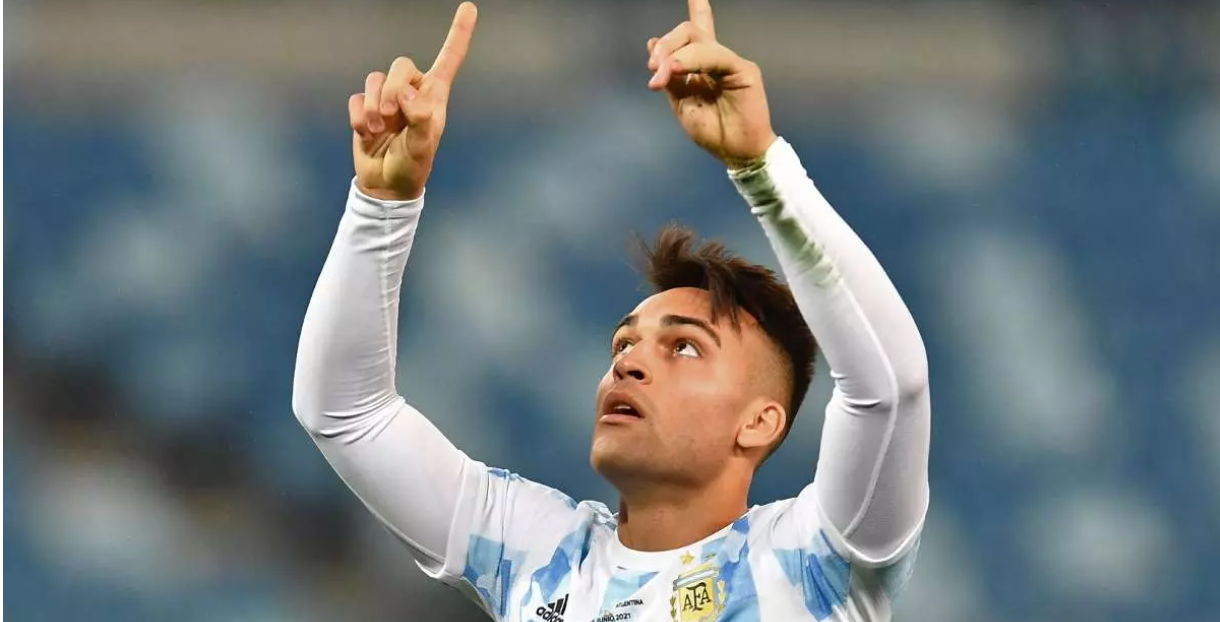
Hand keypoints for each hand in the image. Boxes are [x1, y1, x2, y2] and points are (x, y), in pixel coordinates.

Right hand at [350, 2, 477, 200]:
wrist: (386, 183)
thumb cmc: (412, 165)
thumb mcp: (423, 147)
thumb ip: (421, 119)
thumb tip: (406, 94)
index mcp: (435, 95)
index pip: (449, 58)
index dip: (459, 33)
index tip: (470, 7)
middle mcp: (412, 90)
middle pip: (401, 65)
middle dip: (393, 89)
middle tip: (392, 117)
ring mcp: (387, 97)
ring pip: (375, 78)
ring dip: (375, 106)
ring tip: (379, 130)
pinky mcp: (365, 107)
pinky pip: (357, 97)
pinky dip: (359, 117)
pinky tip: (366, 134)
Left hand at [647, 0, 776, 166]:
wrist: (736, 153)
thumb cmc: (713, 130)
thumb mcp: (681, 102)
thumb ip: (670, 76)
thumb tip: (652, 44)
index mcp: (702, 65)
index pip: (697, 29)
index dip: (698, 7)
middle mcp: (717, 58)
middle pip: (689, 31)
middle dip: (666, 44)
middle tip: (652, 68)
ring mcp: (730, 62)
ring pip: (698, 39)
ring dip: (673, 55)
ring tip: (660, 75)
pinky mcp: (744, 70)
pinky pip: (715, 56)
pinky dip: (691, 60)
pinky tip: (675, 70)